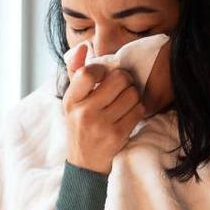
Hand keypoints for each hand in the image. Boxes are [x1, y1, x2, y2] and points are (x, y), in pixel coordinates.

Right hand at [63, 42, 145, 174]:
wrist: (84, 163)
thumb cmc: (80, 126)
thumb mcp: (72, 101)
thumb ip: (76, 72)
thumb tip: (84, 46)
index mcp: (71, 100)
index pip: (88, 73)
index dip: (104, 68)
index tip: (106, 74)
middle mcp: (84, 112)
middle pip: (118, 79)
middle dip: (125, 79)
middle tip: (123, 85)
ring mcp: (101, 125)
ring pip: (132, 94)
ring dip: (134, 95)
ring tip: (126, 100)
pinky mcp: (117, 136)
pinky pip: (139, 110)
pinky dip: (138, 109)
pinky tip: (130, 113)